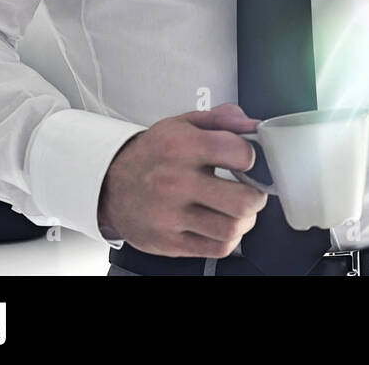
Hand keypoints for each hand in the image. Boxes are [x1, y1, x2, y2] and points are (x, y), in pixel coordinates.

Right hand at [97, 103, 268, 257]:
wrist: (111, 184)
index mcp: (181, 147)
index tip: (247, 160)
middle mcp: (175, 182)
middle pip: (242, 200)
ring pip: (232, 228)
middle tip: (252, 190)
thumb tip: (255, 126)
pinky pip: (217, 248)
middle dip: (257, 195)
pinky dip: (230, 238)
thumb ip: (223, 119)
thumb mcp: (184, 124)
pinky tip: (222, 224)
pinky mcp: (168, 243)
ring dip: (246, 219)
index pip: (238, 153)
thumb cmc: (155, 153)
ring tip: (238, 209)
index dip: (252, 156)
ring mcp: (170, 216)